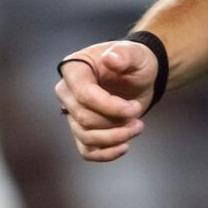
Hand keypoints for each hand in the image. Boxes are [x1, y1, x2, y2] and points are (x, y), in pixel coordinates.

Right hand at [55, 40, 157, 161]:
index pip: (84, 95)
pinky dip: (105, 154)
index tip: (134, 109)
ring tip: (137, 127)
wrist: (140, 76)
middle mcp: (67, 92)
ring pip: (85, 136)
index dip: (109, 107)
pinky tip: (124, 147)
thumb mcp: (135, 54)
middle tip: (137, 116)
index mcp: (74, 69)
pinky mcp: (83, 130)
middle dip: (114, 123)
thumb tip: (111, 59)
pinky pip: (86, 150)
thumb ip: (125, 54)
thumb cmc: (134, 62)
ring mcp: (73, 113)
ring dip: (114, 138)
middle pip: (83, 119)